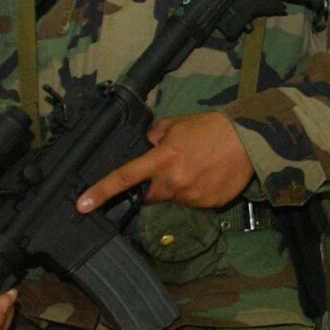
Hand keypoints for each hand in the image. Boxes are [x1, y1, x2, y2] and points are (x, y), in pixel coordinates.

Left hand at [77, 112, 256, 211]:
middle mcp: (174, 181)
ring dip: (180, 187)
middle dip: (155, 185)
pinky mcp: (209, 204)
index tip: (82, 205)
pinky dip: (199, 191)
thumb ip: (154, 137)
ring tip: (199, 167)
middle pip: (150, 196)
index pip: (124, 178)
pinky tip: (210, 176)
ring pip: (175, 198)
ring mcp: (192, 196)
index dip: (100, 192)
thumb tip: (147, 146)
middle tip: (173, 168)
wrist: (247, 139)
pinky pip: (196, 202)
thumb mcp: (175, 124)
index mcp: (161, 160)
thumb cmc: (210, 128)